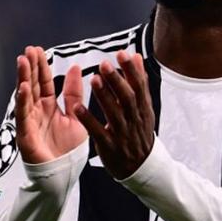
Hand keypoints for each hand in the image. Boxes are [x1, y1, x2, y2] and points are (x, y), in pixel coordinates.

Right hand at [15, 46, 87, 163]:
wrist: (64, 175)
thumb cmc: (69, 149)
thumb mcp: (76, 116)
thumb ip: (73, 94)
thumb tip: (75, 67)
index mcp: (49, 107)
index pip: (43, 82)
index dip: (40, 67)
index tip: (37, 49)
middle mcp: (37, 112)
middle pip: (32, 85)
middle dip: (30, 68)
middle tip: (28, 50)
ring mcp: (30, 123)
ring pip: (25, 97)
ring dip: (23, 79)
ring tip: (22, 61)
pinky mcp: (26, 135)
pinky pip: (23, 116)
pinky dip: (23, 102)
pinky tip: (23, 88)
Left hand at [74, 51, 154, 179]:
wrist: (141, 167)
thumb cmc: (139, 132)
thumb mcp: (144, 107)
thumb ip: (138, 82)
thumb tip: (136, 56)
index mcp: (143, 108)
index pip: (139, 86)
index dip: (132, 70)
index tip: (122, 53)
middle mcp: (134, 119)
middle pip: (127, 97)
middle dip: (116, 80)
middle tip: (105, 64)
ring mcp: (122, 133)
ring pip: (114, 113)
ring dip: (104, 96)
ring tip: (93, 79)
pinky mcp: (109, 146)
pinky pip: (98, 131)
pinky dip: (88, 120)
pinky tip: (77, 108)